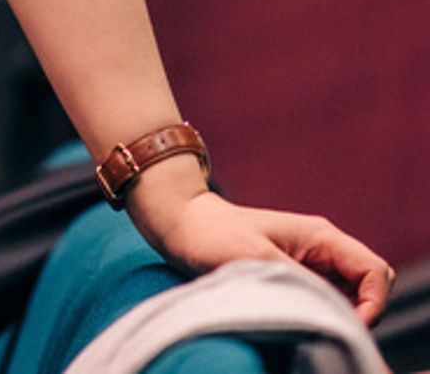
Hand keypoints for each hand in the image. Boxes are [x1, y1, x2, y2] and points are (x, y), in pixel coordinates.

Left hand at [132, 186, 393, 323]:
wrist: (180, 223)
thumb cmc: (213, 234)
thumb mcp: (257, 260)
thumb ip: (299, 285)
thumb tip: (331, 313)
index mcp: (321, 237)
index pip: (375, 272)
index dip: (373, 304)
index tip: (342, 326)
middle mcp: (321, 250)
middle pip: (367, 287)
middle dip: (359, 314)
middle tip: (326, 333)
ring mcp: (309, 264)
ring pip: (348, 299)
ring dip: (336, 317)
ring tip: (307, 329)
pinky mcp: (294, 278)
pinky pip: (323, 303)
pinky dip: (318, 317)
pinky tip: (296, 325)